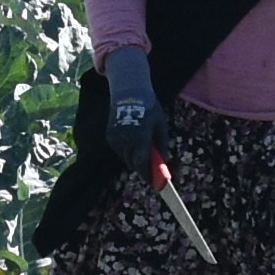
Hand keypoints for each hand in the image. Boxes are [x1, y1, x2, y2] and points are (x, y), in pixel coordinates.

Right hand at [100, 48, 168, 168]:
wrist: (128, 91)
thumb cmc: (149, 107)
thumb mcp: (160, 124)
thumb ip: (162, 144)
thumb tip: (165, 160)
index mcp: (140, 137)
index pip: (141, 163)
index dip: (148, 175)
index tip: (155, 183)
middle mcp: (125, 140)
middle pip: (133, 164)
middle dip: (142, 167)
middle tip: (151, 169)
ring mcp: (115, 139)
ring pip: (125, 158)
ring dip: (134, 158)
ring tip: (142, 149)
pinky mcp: (109, 136)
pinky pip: (119, 151)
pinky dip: (126, 151)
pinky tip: (133, 140)